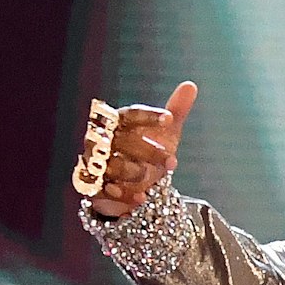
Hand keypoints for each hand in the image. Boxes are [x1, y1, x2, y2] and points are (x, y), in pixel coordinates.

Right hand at [86, 82, 195, 220]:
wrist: (132, 184)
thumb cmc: (147, 151)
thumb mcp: (165, 134)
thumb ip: (176, 112)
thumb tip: (190, 85)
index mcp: (118, 122)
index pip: (130, 114)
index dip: (148, 116)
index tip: (169, 119)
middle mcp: (103, 140)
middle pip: (122, 140)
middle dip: (148, 151)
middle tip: (172, 161)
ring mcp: (96, 164)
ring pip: (111, 165)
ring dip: (134, 173)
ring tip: (151, 181)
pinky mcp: (94, 187)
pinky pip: (105, 191)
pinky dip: (123, 196)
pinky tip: (140, 198)